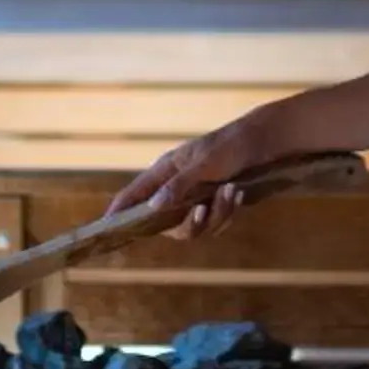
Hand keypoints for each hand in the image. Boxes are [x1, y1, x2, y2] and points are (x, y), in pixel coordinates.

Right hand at [103, 111, 278, 240]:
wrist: (263, 141)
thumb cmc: (229, 145)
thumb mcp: (203, 164)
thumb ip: (178, 186)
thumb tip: (152, 207)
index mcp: (166, 171)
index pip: (135, 193)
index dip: (120, 210)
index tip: (105, 226)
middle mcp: (177, 187)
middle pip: (168, 223)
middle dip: (190, 222)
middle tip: (203, 211)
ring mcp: (196, 197)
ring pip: (197, 226)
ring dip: (217, 214)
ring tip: (232, 191)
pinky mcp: (215, 204)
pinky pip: (216, 222)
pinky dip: (228, 211)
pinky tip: (239, 194)